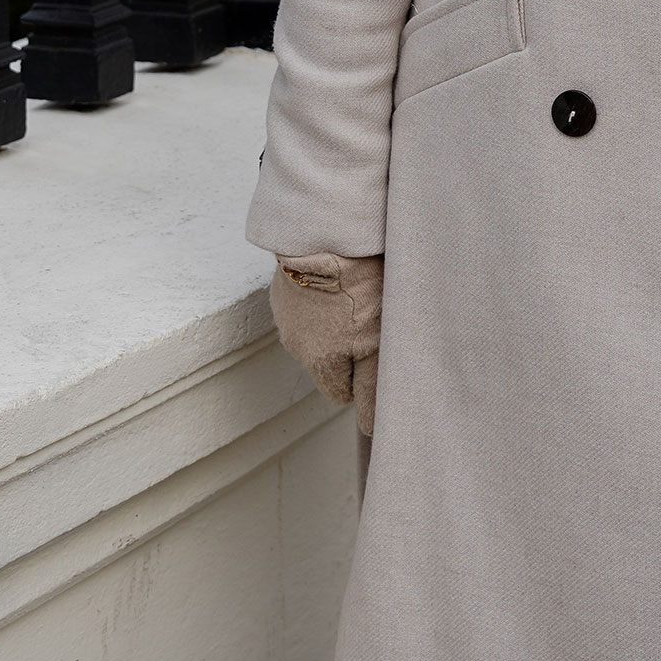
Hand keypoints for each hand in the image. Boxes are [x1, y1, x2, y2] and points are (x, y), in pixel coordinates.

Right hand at [270, 251, 382, 432]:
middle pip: (327, 364)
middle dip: (346, 351)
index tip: (374, 356)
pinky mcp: (283, 287)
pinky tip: (336, 279)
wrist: (326, 233)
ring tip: (356, 294)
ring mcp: (286, 314)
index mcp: (320, 362)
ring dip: (332, 323)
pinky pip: (304, 306)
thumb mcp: (377, 341)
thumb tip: (370, 426)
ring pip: (315, 334)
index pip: (340, 394)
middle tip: (370, 321)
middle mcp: (296, 345)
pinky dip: (319, 299)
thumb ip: (373, 387)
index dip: (361, 378)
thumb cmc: (360, 287)